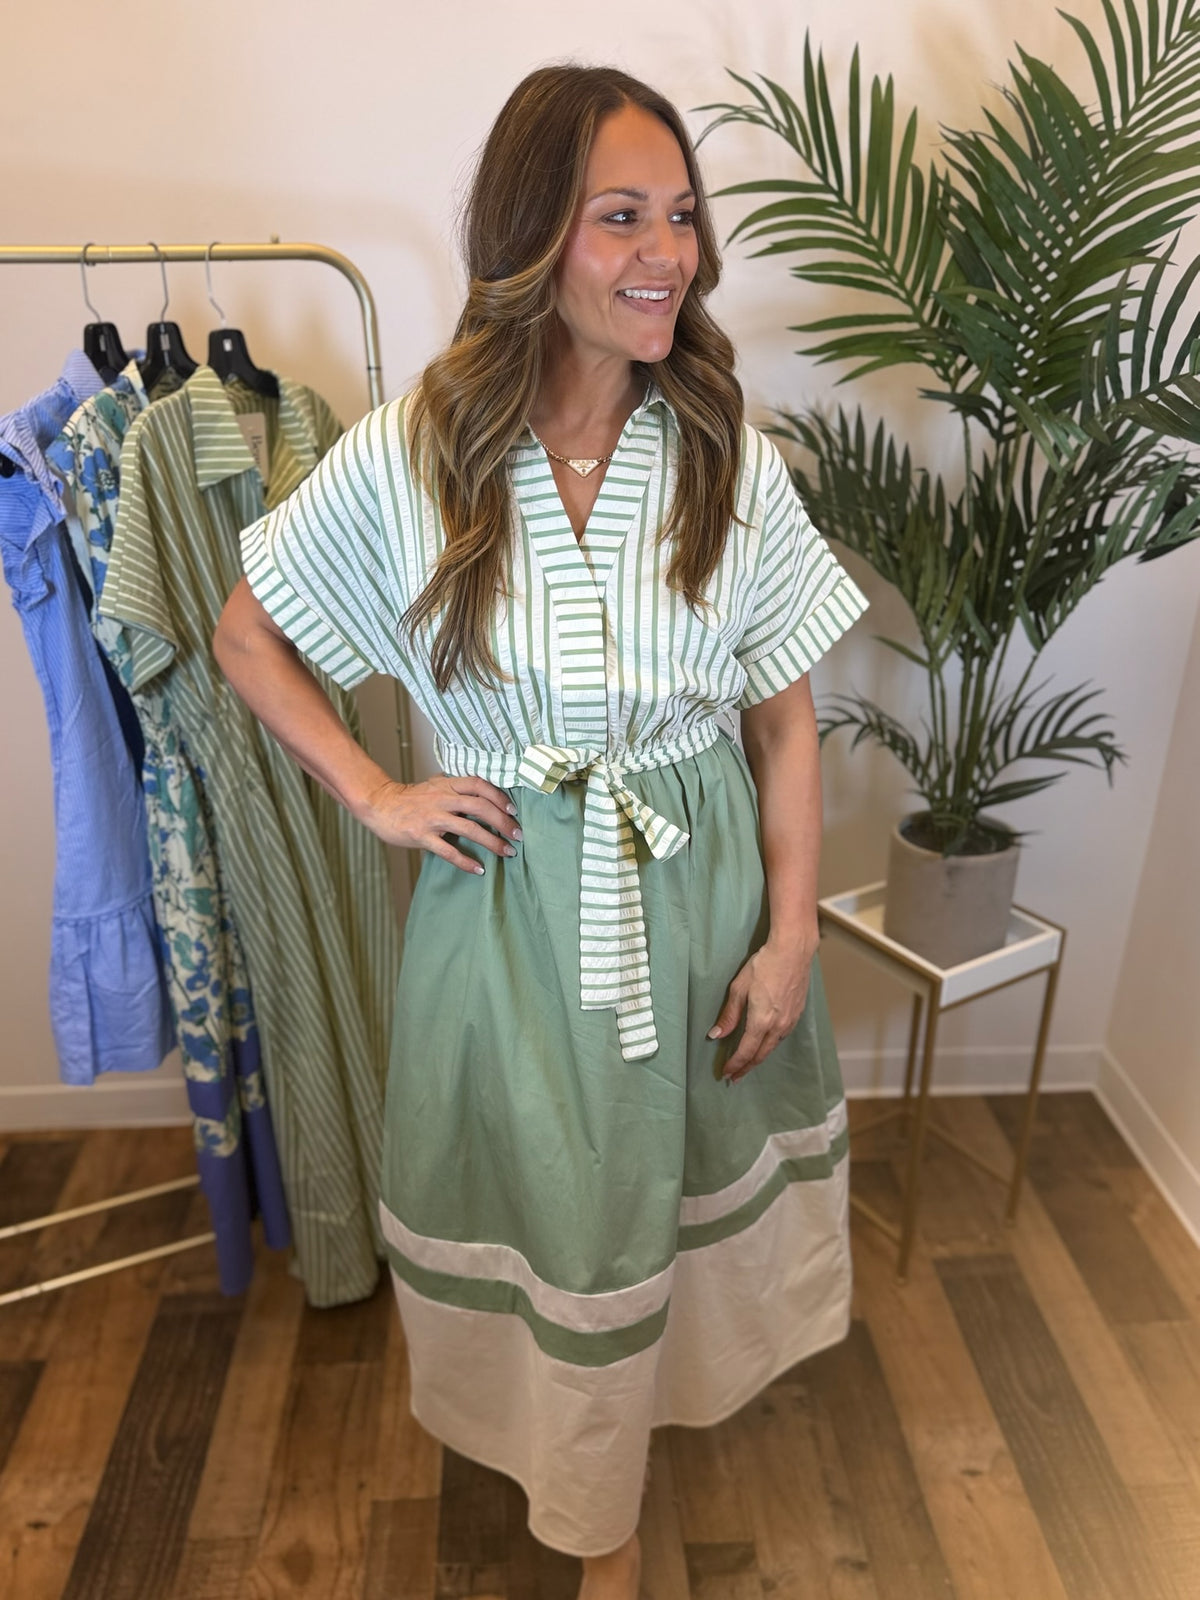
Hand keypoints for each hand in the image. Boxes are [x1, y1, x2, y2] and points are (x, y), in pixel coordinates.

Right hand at [359, 774, 520, 873]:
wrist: (380, 805)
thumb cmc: (411, 797)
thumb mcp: (436, 784)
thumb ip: (458, 787)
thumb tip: (486, 792)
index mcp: (448, 784)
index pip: (480, 785)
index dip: (500, 796)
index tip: (514, 810)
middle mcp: (442, 799)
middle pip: (480, 807)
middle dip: (503, 822)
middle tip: (518, 835)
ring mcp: (432, 817)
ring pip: (469, 829)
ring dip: (492, 842)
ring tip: (507, 852)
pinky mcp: (421, 835)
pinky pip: (448, 851)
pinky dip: (465, 861)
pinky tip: (479, 869)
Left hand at [709, 937, 816, 1081]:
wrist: (792, 952)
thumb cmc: (764, 965)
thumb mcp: (739, 988)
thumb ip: (729, 1014)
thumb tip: (716, 1035)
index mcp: (762, 1020)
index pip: (746, 1051)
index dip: (735, 1065)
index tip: (726, 1074)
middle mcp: (778, 1025)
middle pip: (760, 1055)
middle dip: (746, 1067)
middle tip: (735, 1077)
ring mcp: (790, 1021)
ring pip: (772, 1047)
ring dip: (759, 1057)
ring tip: (748, 1064)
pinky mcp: (797, 1014)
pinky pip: (781, 1036)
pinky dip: (770, 1045)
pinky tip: (765, 1043)